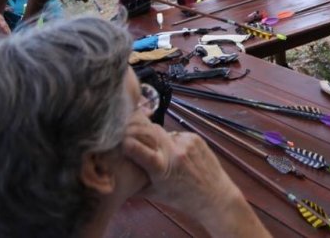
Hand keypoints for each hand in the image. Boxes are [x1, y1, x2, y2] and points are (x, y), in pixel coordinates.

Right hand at [123, 116, 263, 234]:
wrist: (213, 194)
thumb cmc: (182, 198)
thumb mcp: (155, 194)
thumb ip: (136, 182)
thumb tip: (116, 173)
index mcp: (161, 168)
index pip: (136, 148)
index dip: (126, 141)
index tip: (120, 140)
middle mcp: (174, 152)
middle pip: (148, 132)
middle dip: (139, 133)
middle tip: (134, 137)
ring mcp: (186, 143)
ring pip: (163, 132)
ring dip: (159, 140)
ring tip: (163, 153)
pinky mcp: (195, 137)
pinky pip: (177, 134)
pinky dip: (173, 142)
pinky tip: (177, 154)